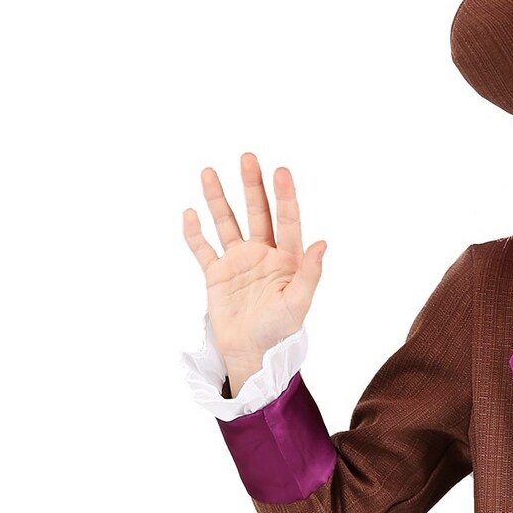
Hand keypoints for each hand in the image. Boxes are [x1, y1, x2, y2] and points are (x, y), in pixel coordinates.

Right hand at [181, 153, 325, 388]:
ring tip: (210, 172)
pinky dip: (194, 233)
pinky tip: (189, 213)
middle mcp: (262, 255)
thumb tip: (323, 244)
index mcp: (286, 260)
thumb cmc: (280, 333)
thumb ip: (309, 274)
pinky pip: (202, 249)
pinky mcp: (215, 276)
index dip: (284, 196)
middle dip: (252, 186)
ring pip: (227, 223)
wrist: (252, 355)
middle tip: (248, 157)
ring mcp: (237, 263)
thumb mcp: (298, 304)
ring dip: (218, 199)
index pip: (286, 221)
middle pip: (256, 213)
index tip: (280, 171)